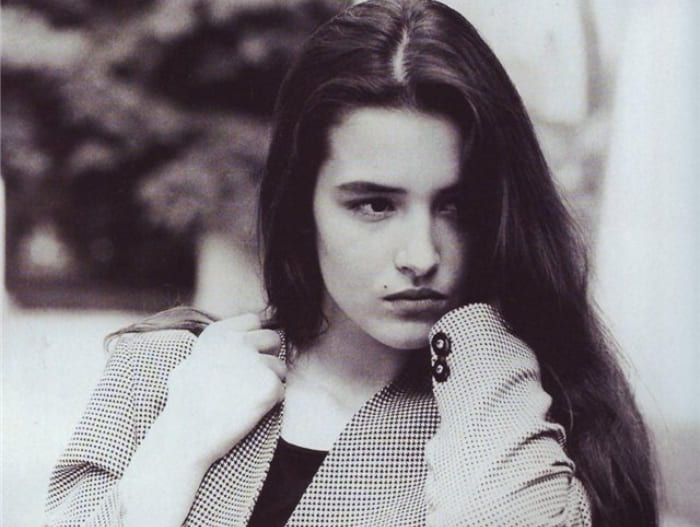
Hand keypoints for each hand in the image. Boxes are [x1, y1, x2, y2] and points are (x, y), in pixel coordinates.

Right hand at [160, 313, 285, 464]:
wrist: (187, 436)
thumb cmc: (184, 405)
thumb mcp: (190, 363)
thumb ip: (215, 349)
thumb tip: (234, 339)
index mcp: (219, 333)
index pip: (253, 321)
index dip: (253, 340)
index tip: (245, 358)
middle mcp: (238, 341)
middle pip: (273, 339)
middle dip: (267, 357)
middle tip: (251, 380)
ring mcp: (255, 362)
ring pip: (279, 367)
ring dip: (269, 382)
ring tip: (245, 400)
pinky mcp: (269, 385)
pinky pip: (281, 391)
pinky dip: (271, 402)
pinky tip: (250, 411)